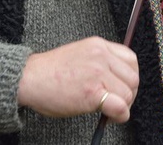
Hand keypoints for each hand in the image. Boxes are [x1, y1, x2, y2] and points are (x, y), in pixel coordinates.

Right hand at [17, 37, 138, 122]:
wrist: (30, 78)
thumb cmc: (49, 72)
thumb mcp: (79, 54)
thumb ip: (99, 62)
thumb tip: (117, 81)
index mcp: (98, 45)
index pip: (131, 59)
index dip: (130, 77)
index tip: (123, 87)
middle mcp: (101, 56)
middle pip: (133, 77)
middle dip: (129, 94)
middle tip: (117, 103)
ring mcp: (97, 73)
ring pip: (128, 94)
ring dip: (123, 106)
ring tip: (109, 110)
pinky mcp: (92, 92)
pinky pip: (120, 106)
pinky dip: (119, 115)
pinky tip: (110, 116)